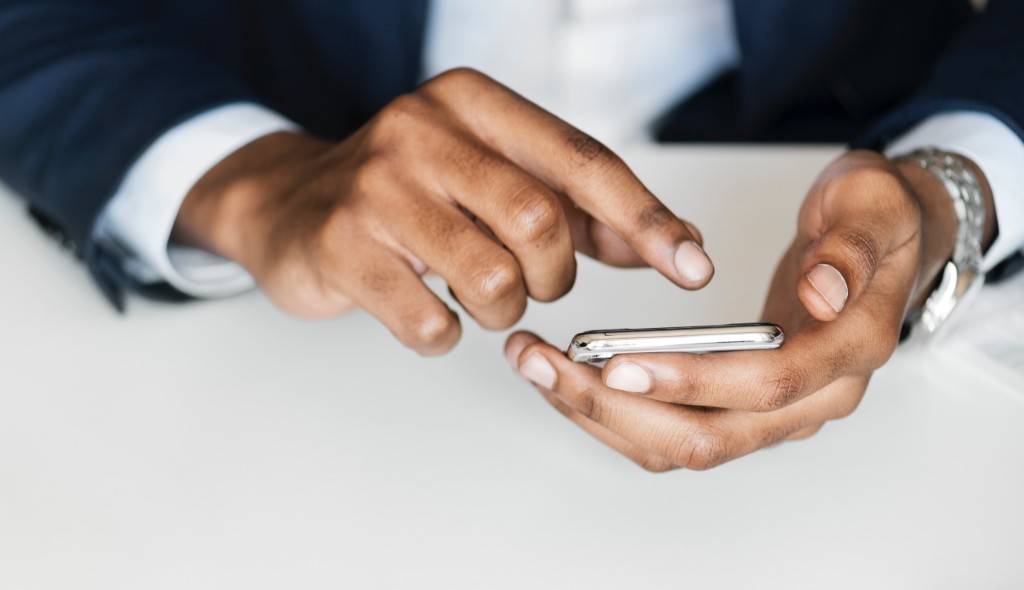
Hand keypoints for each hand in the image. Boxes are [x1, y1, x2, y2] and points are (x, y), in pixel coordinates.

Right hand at [172, 68, 711, 354]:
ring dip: (501, 309)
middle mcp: (421, 131)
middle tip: (530, 282)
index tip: (691, 266)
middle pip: (540, 222)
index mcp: (472, 103)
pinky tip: (425, 309)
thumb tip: (667, 243)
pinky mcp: (341, 247)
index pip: (582, 162)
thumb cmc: (410, 193)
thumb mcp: (493, 177)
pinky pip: (431, 323)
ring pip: (492, 280)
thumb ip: (578, 208)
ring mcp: (375, 188)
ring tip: (475, 295)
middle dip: (552, 276)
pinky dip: (444, 334)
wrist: (290, 204)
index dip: (645, 220)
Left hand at [506, 150, 994, 470]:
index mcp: (850, 351)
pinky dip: (616, 414)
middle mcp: (815, 398)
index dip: (690, 381)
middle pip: (708, 436)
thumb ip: (849, 248)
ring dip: (602, 416)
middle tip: (544, 363)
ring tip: (537, 366)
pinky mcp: (744, 406)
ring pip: (681, 445)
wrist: (885, 239)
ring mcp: (778, 411)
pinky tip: (569, 378)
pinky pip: (674, 431)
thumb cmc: (875, 220)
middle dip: (616, 408)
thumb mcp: (872, 205)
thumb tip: (822, 293)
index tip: (617, 363)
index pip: (765, 386)